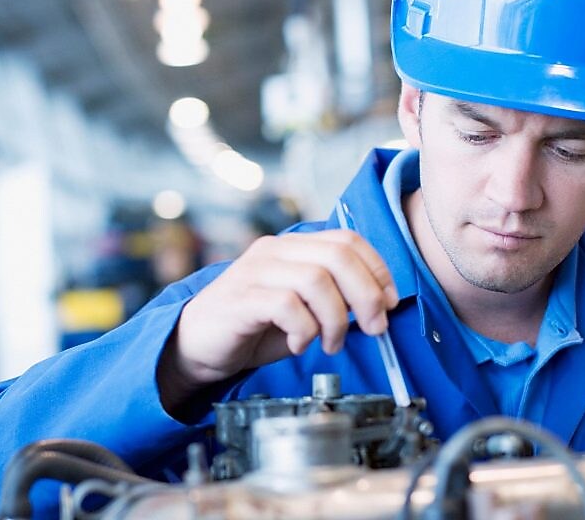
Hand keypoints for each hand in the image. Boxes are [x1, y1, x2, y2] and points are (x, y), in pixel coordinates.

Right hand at [159, 230, 398, 407]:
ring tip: (330, 343)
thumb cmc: (253, 328)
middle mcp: (274, 250)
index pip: (347, 240)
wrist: (196, 344)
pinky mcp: (241, 298)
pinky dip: (304, 330)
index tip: (389, 303)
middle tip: (374, 329)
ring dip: (336, 319)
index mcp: (293, 247)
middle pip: (338, 256)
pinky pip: (287, 306)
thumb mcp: (302, 308)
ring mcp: (255, 271)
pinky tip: (299, 345)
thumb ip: (334, 299)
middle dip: (367, 295)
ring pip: (317, 280)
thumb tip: (381, 306)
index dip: (377, 269)